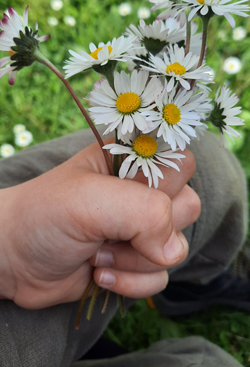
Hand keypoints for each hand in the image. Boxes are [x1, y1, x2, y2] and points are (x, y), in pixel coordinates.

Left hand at [0, 139, 199, 308]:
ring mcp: (141, 228)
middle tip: (110, 228)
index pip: (181, 163)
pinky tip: (99, 273)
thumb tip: (174, 249)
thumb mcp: (91, 201)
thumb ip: (145, 212)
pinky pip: (161, 277)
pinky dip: (132, 282)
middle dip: (151, 228)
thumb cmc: (44, 216)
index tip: (129, 199)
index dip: (163, 185)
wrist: (15, 261)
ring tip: (97, 252)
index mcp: (131, 161)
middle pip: (188, 206)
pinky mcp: (137, 261)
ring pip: (178, 247)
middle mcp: (141, 191)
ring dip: (136, 260)